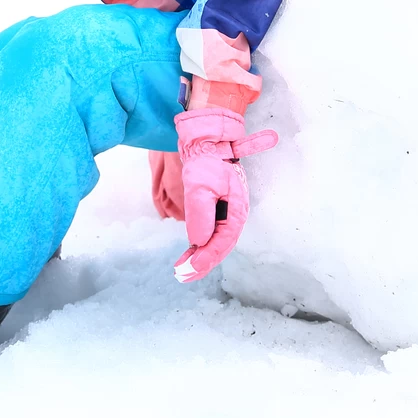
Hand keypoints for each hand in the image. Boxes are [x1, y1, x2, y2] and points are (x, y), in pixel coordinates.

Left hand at [170, 107, 276, 281]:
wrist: (208, 141)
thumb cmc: (207, 160)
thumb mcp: (200, 185)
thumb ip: (201, 213)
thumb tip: (199, 241)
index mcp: (236, 210)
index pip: (222, 242)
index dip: (206, 259)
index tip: (189, 269)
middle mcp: (233, 215)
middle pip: (220, 246)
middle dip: (201, 263)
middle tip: (182, 275)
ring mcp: (225, 214)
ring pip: (214, 243)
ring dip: (199, 257)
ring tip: (181, 270)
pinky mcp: (216, 211)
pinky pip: (209, 234)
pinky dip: (199, 246)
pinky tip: (188, 254)